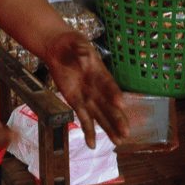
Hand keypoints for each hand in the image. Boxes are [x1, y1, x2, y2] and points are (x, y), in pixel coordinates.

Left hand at [43, 31, 127, 148]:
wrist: (57, 47)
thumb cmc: (70, 42)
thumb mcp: (76, 40)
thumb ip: (80, 47)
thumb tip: (84, 53)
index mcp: (99, 71)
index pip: (109, 84)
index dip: (115, 94)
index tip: (122, 105)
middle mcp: (96, 86)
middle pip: (108, 105)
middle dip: (117, 119)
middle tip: (126, 133)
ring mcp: (86, 95)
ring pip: (99, 115)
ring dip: (109, 128)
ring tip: (119, 142)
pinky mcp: (75, 101)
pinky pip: (83, 117)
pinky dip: (88, 130)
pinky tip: (92, 144)